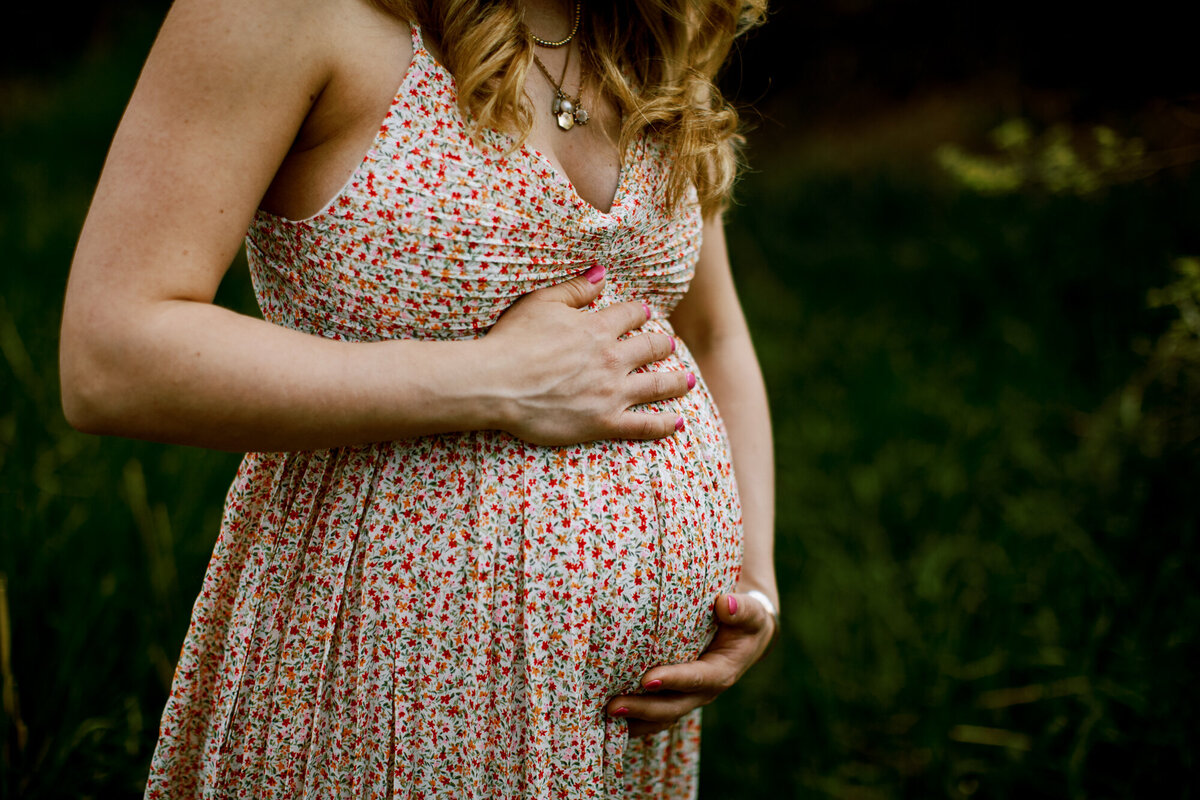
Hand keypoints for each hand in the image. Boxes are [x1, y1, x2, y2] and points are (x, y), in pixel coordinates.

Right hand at [483, 265, 694, 444]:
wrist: (497, 384)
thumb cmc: (512, 340)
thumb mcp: (541, 303)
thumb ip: (576, 288)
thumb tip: (602, 272)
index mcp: (598, 327)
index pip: (632, 314)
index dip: (641, 312)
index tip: (646, 313)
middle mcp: (613, 358)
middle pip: (653, 347)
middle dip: (664, 344)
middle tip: (669, 345)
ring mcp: (612, 392)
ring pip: (658, 384)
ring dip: (676, 381)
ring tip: (688, 380)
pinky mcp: (604, 422)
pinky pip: (644, 425)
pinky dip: (664, 424)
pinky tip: (677, 423)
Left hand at [606, 592, 776, 736]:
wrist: (745, 637)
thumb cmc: (745, 621)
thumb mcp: (750, 614)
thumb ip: (742, 609)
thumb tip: (725, 603)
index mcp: (721, 672)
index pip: (696, 679)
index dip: (673, 680)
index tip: (647, 679)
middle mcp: (703, 692)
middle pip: (672, 707)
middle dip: (643, 708)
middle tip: (613, 705)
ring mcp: (687, 698)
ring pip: (659, 718)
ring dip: (633, 719)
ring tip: (603, 715)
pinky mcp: (674, 697)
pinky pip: (653, 715)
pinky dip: (632, 718)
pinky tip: (605, 717)